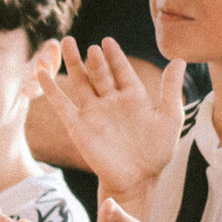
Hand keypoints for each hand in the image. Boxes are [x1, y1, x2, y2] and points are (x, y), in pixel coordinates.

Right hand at [43, 38, 184, 197]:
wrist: (138, 180)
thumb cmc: (157, 151)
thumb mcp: (169, 117)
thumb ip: (170, 88)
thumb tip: (180, 59)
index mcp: (133, 97)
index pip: (122, 70)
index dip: (115, 56)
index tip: (108, 41)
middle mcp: (111, 102)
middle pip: (100, 73)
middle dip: (95, 59)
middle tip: (90, 45)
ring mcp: (94, 113)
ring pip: (81, 83)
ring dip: (73, 64)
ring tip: (67, 43)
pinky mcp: (78, 127)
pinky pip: (62, 105)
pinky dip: (51, 90)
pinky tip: (42, 74)